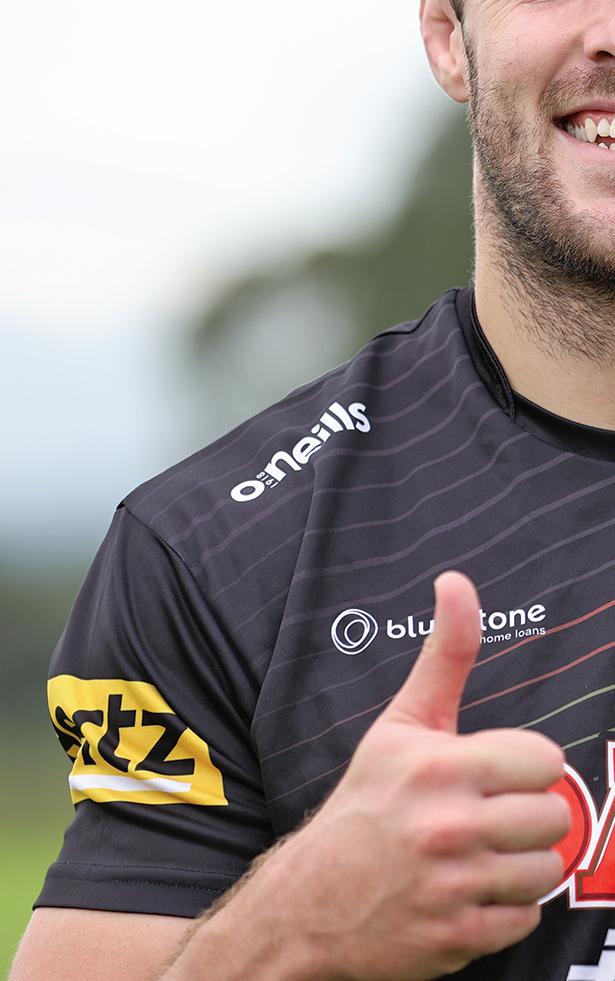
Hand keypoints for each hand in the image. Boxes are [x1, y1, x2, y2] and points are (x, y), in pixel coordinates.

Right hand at [285, 571, 569, 980]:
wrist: (312, 897)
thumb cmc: (366, 801)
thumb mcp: (402, 722)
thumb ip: (445, 653)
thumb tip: (457, 581)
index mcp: (440, 765)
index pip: (545, 759)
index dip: (522, 766)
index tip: (492, 774)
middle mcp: (449, 826)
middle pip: (555, 816)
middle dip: (525, 815)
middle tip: (485, 816)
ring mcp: (455, 887)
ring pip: (547, 870)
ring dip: (518, 864)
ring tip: (475, 855)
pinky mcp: (460, 939)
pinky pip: (526, 918)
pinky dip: (502, 908)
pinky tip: (465, 891)